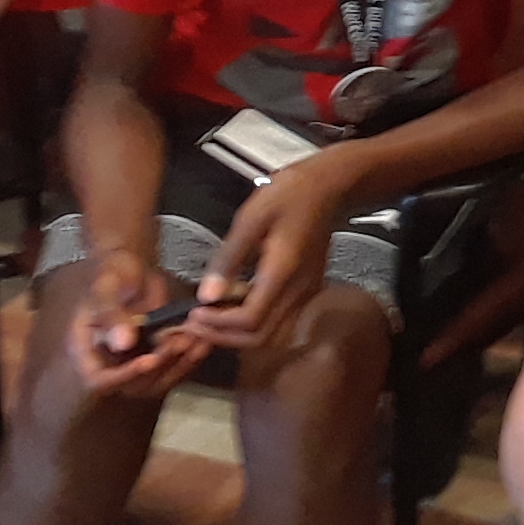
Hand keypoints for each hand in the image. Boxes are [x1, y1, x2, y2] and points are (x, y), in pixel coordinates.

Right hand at [66, 247, 207, 398]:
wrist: (131, 268)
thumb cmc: (112, 272)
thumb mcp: (106, 288)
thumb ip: (111, 314)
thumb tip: (122, 343)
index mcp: (85, 349)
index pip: (98, 379)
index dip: (122, 377)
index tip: (147, 361)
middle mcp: (107, 362)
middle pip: (131, 385)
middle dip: (158, 367)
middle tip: (178, 343)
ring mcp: (131, 363)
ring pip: (155, 382)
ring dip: (177, 365)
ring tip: (195, 341)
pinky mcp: (153, 358)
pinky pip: (170, 370)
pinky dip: (187, 360)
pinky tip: (201, 344)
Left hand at [191, 146, 359, 352]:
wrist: (329, 187)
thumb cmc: (289, 195)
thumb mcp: (250, 219)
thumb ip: (228, 258)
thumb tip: (206, 294)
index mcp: (282, 273)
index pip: (251, 320)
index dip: (219, 325)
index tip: (194, 313)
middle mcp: (298, 292)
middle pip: (261, 337)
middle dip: (225, 337)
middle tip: (197, 323)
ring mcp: (306, 293)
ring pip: (272, 335)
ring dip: (239, 335)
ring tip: (212, 318)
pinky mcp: (307, 290)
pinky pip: (279, 321)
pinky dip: (254, 324)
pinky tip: (235, 305)